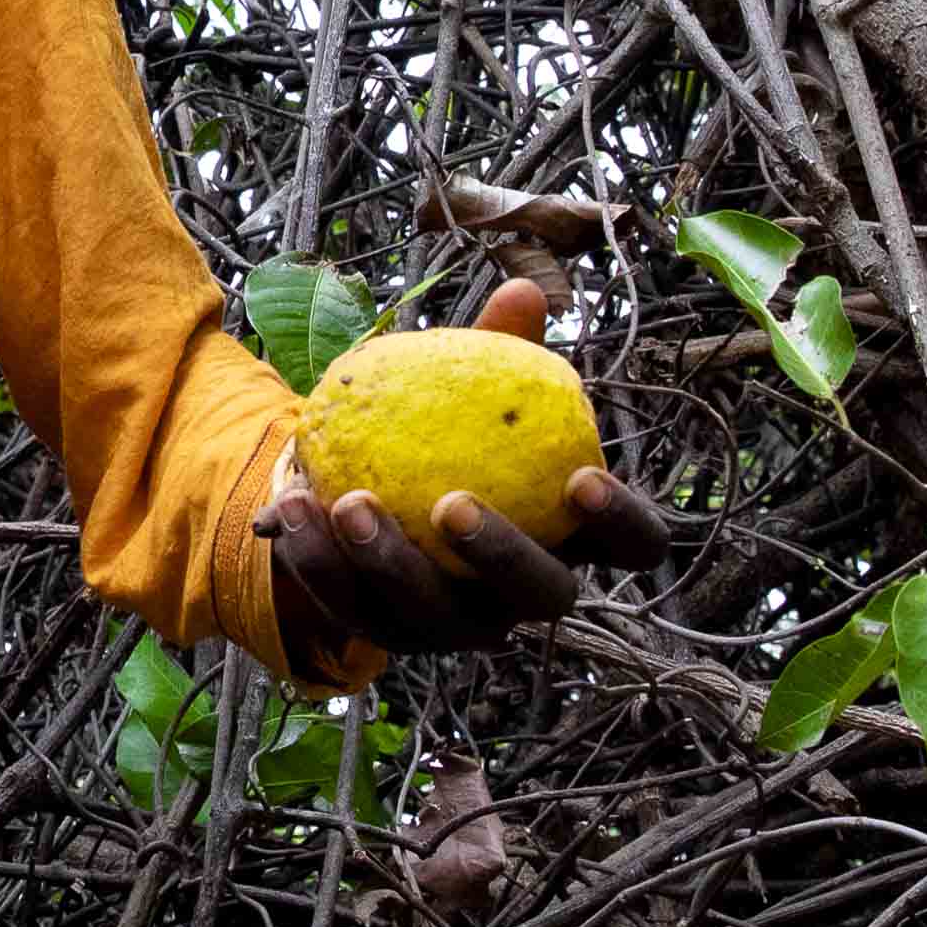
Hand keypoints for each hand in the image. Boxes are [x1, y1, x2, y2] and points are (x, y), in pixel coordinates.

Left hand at [257, 276, 667, 669]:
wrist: (369, 490)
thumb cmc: (449, 432)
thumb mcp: (474, 389)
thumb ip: (501, 349)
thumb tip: (522, 290)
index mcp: (571, 535)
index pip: (633, 545)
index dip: (624, 523)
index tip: (584, 477)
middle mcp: (525, 594)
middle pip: (544, 597)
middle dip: (503, 557)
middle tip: (452, 503)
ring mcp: (460, 626)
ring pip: (437, 617)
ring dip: (391, 561)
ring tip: (350, 501)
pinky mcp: (389, 636)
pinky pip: (352, 607)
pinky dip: (317, 561)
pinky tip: (292, 507)